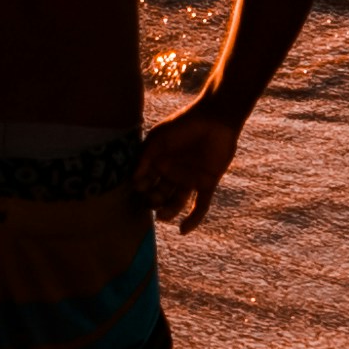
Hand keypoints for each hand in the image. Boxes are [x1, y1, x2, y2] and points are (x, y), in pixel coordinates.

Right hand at [137, 85, 243, 232]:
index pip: (144, 181)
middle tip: (152, 200)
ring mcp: (189, 179)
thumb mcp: (159, 137)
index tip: (138, 188)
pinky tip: (183, 230)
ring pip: (176, 203)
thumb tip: (133, 178)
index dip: (139, 188)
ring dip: (168, 212)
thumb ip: (145, 156)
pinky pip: (200, 206)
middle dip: (153, 201)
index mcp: (158, 161)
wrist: (215, 117)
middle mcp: (172, 173)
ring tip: (163, 216)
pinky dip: (193, 219)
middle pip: (158, 195)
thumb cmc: (184, 123)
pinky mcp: (207, 183)